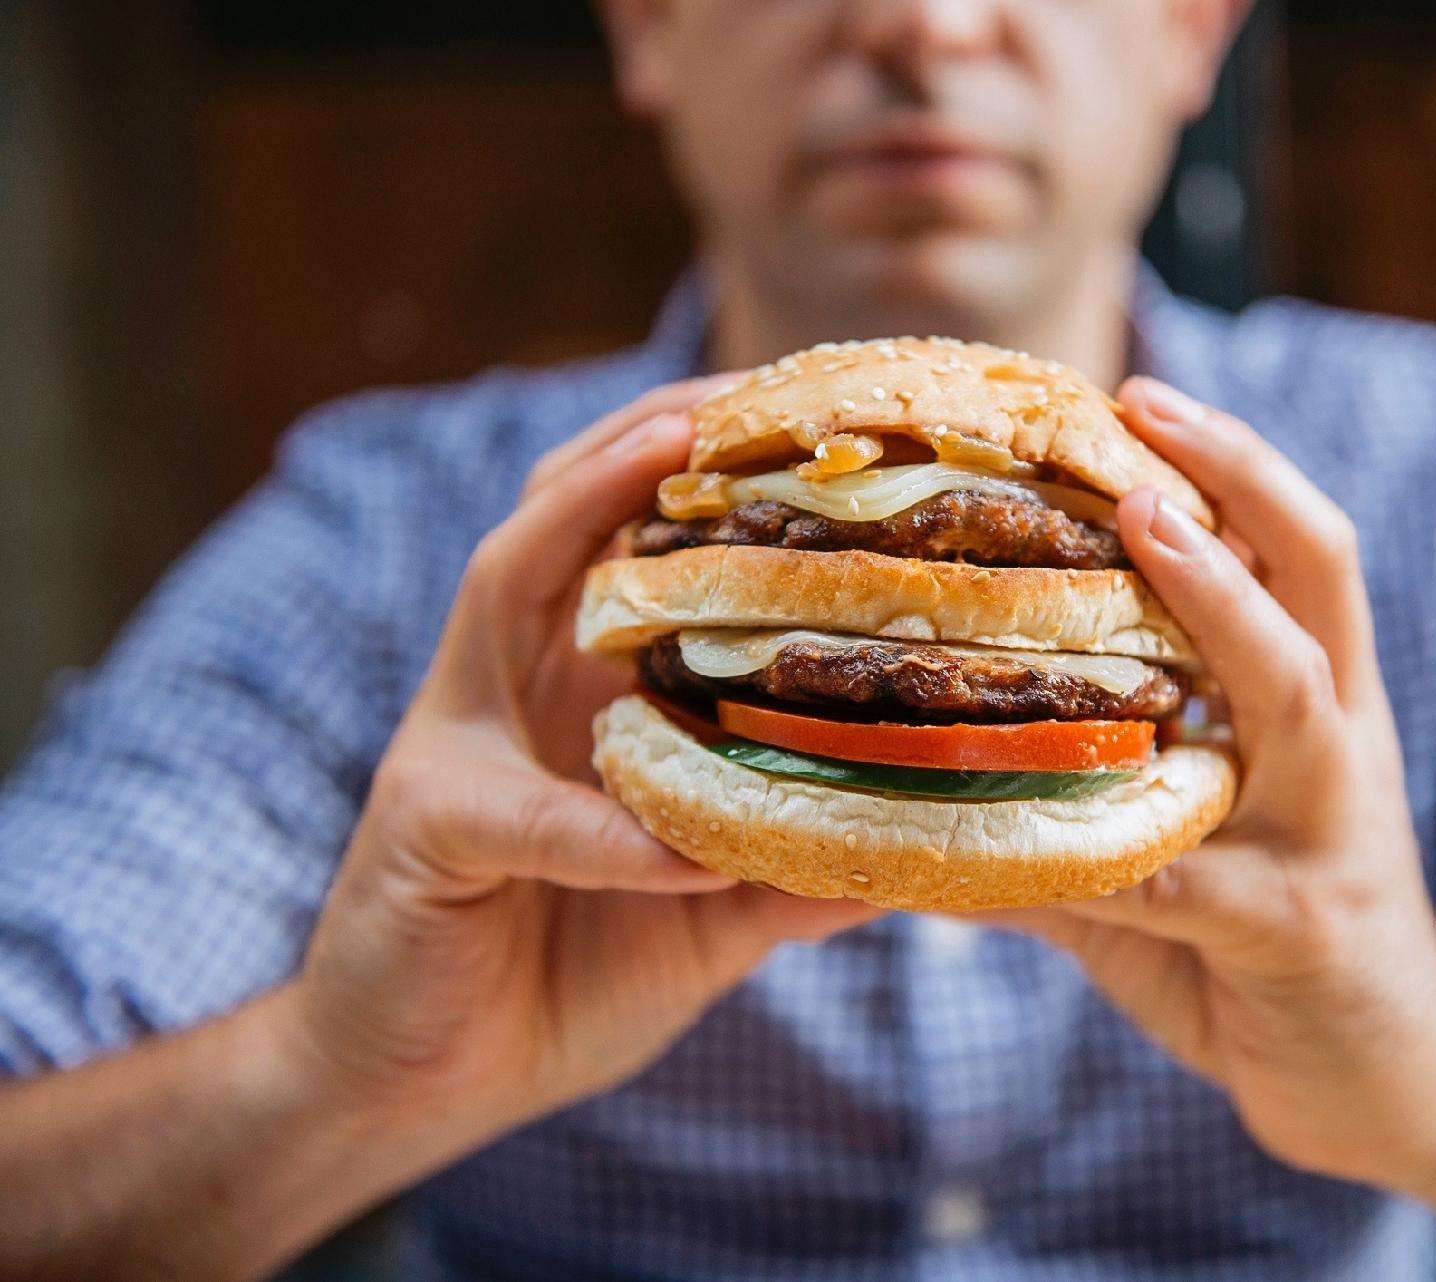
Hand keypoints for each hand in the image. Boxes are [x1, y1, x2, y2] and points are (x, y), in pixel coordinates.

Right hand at [286, 375, 880, 1134]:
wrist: (415, 1081)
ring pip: (508, 578)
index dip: (727, 471)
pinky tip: (671, 841)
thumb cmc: (560, 977)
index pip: (648, 539)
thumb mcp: (704, 918)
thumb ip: (788, 865)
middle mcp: (517, 679)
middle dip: (660, 435)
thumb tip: (925, 845)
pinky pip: (521, 814)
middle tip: (764, 384)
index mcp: (587, 685)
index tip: (832, 416)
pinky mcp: (422, 826)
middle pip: (572, 504)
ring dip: (590, 506)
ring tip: (678, 453)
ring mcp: (457, 736)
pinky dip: (598, 826)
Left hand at [986, 378, 1435, 1187]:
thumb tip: (928, 776)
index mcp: (1319, 713)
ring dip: (1225, 603)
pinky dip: (1105, 857)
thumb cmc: (1269, 957)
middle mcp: (1339, 750)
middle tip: (1140, 413)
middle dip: (1241, 480)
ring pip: (1296, 694)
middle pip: (1320, 576)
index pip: (1296, 556)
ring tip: (1150, 527)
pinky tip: (1005, 853)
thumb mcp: (1181, 861)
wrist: (1400, 1088)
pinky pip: (1195, 880)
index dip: (1232, 467)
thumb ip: (1082, 808)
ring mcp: (1331, 835)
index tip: (1139, 396)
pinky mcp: (1304, 932)